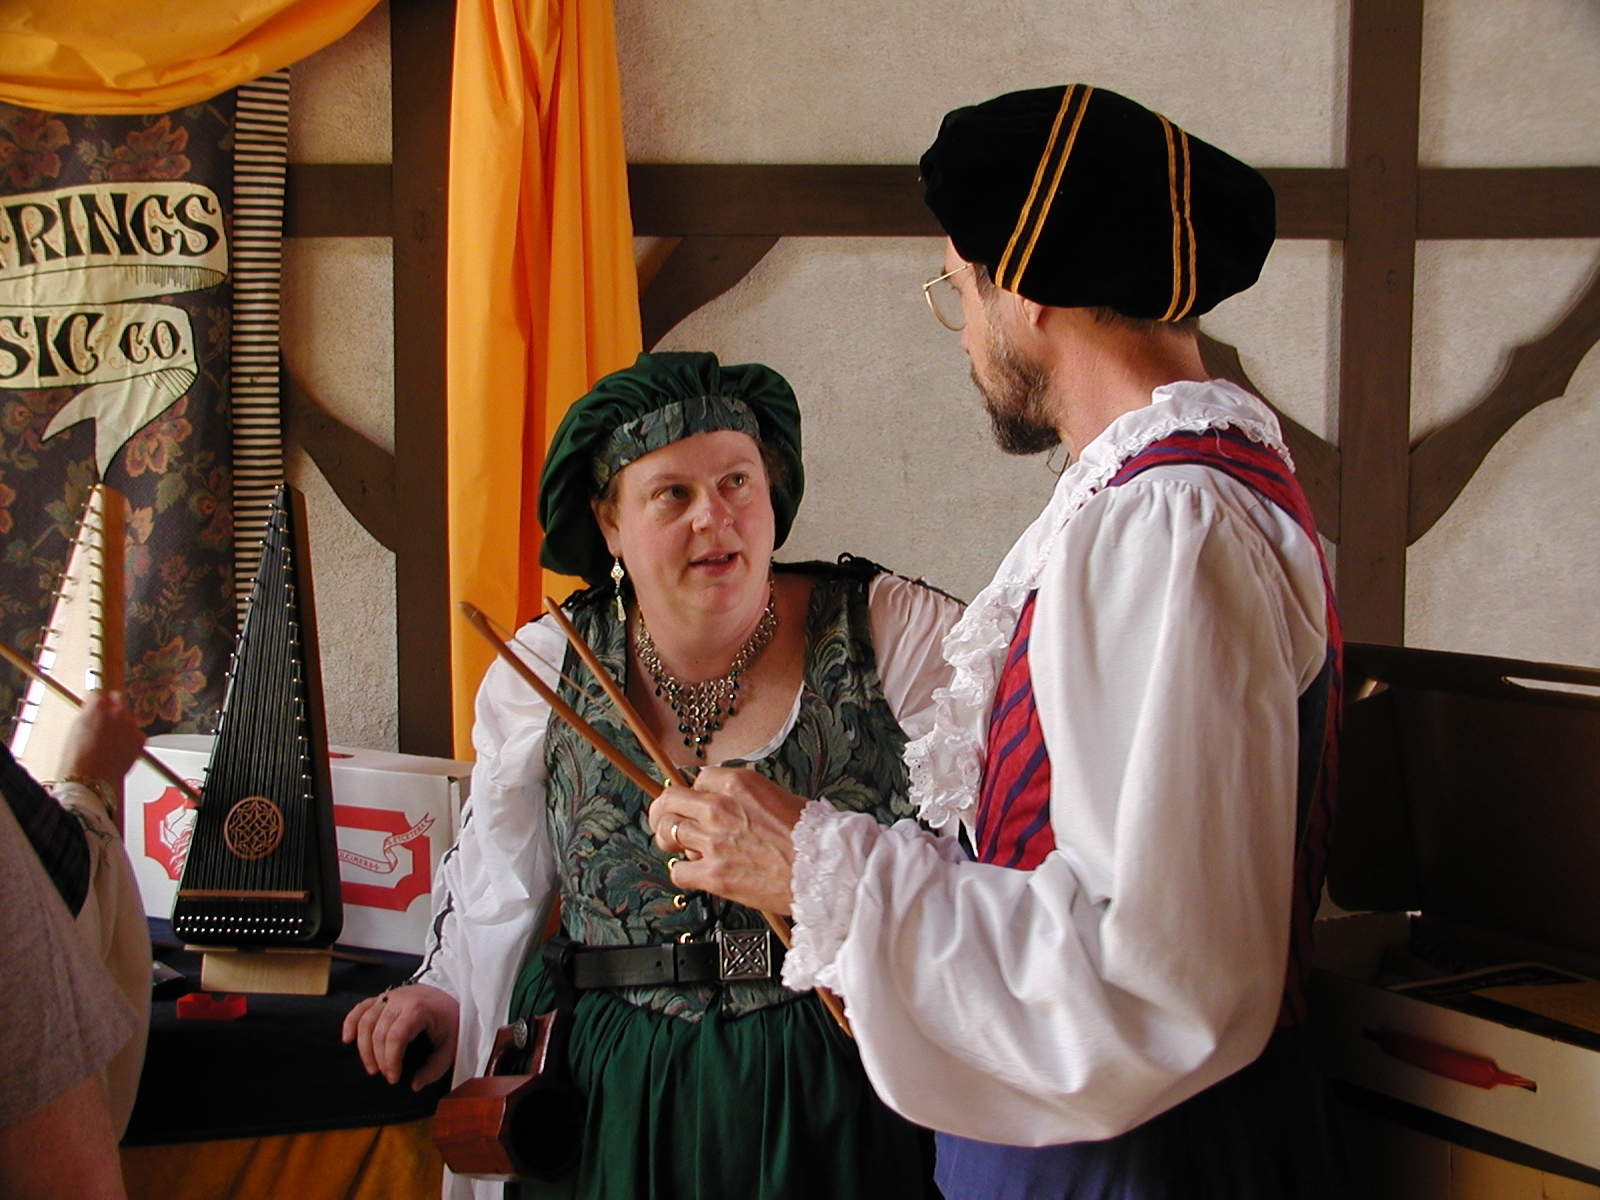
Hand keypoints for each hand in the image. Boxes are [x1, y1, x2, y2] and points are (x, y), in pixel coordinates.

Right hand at [57, 691, 143, 784]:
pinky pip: (137, 733)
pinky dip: (131, 738)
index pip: (98, 693)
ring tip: (111, 739)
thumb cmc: (77, 758)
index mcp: (96, 706)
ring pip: (129, 716)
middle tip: (106, 716)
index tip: (94, 705)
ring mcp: (131, 724)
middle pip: (118, 698)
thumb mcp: (75, 729)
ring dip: (122, 723)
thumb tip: (92, 713)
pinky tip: (120, 748)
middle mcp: (116, 711)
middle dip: (112, 704)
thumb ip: (88, 715)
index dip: (94, 701)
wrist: (90, 778)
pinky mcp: (140, 739)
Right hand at [341, 983, 458, 1089]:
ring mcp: (389, 996)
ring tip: (371, 1068)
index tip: (394, 1078)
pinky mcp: (382, 997)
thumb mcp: (451, 1046)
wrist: (452, 993)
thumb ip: (434, 1068)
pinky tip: (347, 1039)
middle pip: (378, 1032)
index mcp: (418, 1009)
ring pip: (365, 1021)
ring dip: (363, 1047)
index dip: (391, 1061)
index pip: (395, 1037)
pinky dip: (350, 1022)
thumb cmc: (451, 1021)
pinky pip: (361, 1007)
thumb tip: (414, 1085)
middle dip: (379, 1059)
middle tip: (386, 1075)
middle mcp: (400, 1000)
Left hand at [647, 767, 806, 913]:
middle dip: (664, 810)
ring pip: (666, 833)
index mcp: (737, 783)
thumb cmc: (812, 837)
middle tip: (665, 820)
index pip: (698, 779)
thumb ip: (747, 798)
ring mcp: (712, 841)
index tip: (697, 803)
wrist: (824, 870)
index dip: (697, 793)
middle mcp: (719, 808)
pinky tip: (694, 872)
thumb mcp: (780, 797)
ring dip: (670, 841)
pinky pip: (677, 871)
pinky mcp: (713, 874)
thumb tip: (730, 805)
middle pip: (670, 800)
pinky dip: (683, 872)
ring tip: (678, 848)